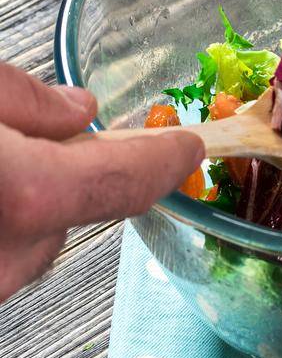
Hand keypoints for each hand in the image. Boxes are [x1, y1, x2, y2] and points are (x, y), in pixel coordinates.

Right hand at [0, 63, 202, 303]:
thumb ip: (27, 99)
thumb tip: (75, 111)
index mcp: (26, 195)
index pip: (128, 181)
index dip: (164, 160)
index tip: (187, 146)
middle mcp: (7, 258)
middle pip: (74, 211)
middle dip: (68, 175)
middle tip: (28, 139)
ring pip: (30, 239)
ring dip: (22, 204)